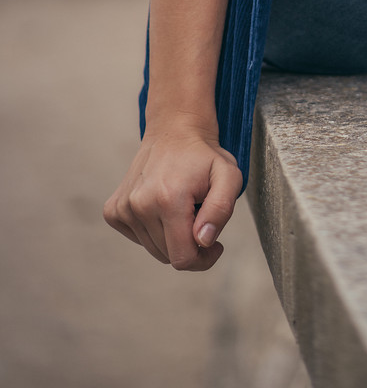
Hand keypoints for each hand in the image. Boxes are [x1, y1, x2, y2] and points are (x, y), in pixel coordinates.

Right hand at [103, 123, 241, 270]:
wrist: (174, 129)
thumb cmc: (204, 155)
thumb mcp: (229, 175)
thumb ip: (221, 209)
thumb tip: (203, 240)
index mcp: (168, 199)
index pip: (182, 259)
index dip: (203, 260)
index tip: (214, 244)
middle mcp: (139, 204)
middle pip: (168, 256)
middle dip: (188, 244)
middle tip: (200, 215)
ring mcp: (123, 208)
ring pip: (153, 249)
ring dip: (171, 236)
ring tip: (182, 207)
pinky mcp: (113, 210)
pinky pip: (138, 239)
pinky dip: (153, 230)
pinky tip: (163, 206)